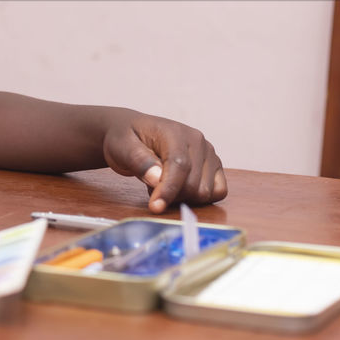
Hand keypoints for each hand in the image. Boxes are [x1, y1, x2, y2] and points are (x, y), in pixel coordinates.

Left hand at [101, 113, 226, 212]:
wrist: (131, 133)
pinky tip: (179, 190)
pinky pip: (218, 192)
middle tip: (151, 187)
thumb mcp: (121, 146)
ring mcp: (208, 153)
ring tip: (163, 184)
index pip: (180, 166)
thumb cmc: (125, 138)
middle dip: (172, 195)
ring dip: (183, 197)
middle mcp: (198, 141)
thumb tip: (156, 178)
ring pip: (206, 192)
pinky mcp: (213, 166)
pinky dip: (199, 198)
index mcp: (175, 132)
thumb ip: (139, 161)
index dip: (168, 190)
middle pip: (194, 184)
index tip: (155, 206)